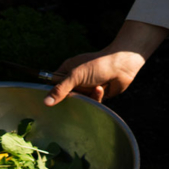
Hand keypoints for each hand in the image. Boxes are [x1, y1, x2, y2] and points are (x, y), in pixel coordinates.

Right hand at [44, 20, 168, 105]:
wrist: (123, 65)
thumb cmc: (98, 64)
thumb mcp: (77, 75)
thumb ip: (61, 88)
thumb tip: (45, 102)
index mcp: (68, 70)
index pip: (53, 83)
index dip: (52, 92)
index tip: (48, 104)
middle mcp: (76, 79)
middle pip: (66, 96)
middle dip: (72, 98)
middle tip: (76, 99)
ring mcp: (87, 86)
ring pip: (80, 101)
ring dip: (88, 97)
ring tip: (96, 87)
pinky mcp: (97, 94)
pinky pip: (92, 102)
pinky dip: (97, 97)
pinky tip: (101, 89)